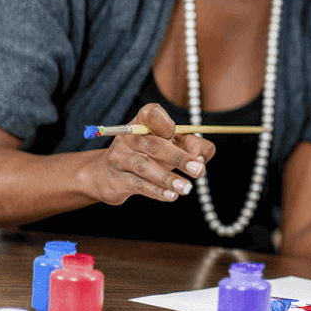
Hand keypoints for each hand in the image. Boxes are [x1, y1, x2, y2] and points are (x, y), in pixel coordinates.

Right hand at [86, 103, 215, 204]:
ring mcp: (120, 158)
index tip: (175, 134)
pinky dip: (157, 191)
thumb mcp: (173, 143)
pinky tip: (171, 196)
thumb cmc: (150, 155)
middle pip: (154, 145)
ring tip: (187, 188)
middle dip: (179, 158)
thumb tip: (202, 159)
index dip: (164, 123)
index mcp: (142, 122)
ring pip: (145, 167)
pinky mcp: (117, 179)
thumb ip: (194, 146)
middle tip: (198, 170)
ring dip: (168, 178)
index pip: (152, 114)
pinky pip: (139, 185)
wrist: (108, 175)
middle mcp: (129, 137)